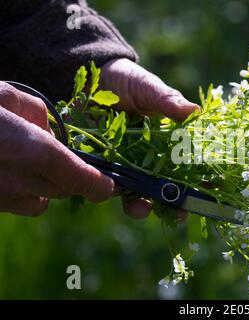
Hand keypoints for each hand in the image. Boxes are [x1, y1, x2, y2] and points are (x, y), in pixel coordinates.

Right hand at [0, 82, 114, 215]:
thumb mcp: (5, 95)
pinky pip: (19, 204)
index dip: (102, 185)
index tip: (109, 184)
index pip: (86, 181)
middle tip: (62, 156)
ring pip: (43, 201)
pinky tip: (8, 170)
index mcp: (35, 152)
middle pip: (67, 190)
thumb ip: (36, 113)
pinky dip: (24, 193)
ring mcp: (1, 198)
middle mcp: (22, 182)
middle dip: (72, 176)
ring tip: (29, 161)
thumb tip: (50, 130)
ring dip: (47, 186)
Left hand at [100, 58, 197, 219]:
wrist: (91, 76)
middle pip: (164, 187)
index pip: (188, 165)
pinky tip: (110, 192)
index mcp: (167, 142)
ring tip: (141, 210)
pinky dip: (108, 191)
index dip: (201, 180)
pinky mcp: (98, 165)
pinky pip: (104, 183)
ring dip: (140, 206)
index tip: (212, 192)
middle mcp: (148, 159)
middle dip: (173, 204)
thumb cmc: (128, 81)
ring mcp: (123, 164)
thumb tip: (195, 111)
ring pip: (135, 192)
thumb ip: (168, 101)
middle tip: (181, 213)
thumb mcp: (150, 88)